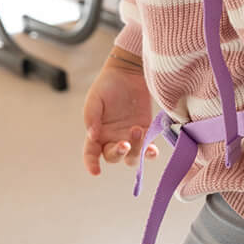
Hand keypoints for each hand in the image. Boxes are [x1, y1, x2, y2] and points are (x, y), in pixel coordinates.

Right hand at [82, 60, 157, 175]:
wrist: (128, 72)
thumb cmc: (107, 85)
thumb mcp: (94, 99)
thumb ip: (92, 117)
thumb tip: (92, 136)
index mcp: (97, 133)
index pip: (91, 153)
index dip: (91, 164)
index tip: (96, 171)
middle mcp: (112, 139)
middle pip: (113, 157)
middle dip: (118, 153)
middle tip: (124, 143)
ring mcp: (129, 137)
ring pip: (132, 157)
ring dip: (135, 150)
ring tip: (137, 130)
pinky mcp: (145, 131)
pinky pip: (148, 148)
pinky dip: (150, 153)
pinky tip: (152, 150)